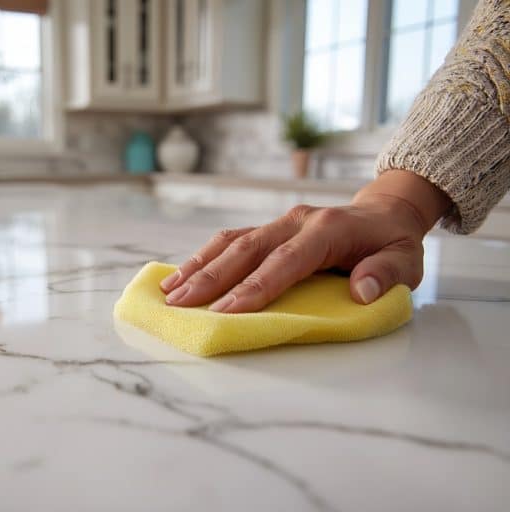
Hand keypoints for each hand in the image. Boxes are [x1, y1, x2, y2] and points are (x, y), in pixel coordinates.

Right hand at [160, 171, 450, 312]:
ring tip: (170, 292)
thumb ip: (388, 274)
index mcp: (327, 229)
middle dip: (211, 278)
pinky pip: (231, 241)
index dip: (255, 287)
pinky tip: (182, 276)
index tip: (226, 311)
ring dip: (199, 266)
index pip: (285, 261)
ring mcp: (278, 222)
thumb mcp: (409, 260)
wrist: (384, 212)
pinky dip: (204, 258)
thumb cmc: (392, 243)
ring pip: (231, 242)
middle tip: (181, 304)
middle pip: (246, 249)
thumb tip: (362, 291)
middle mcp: (295, 221)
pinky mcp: (268, 229)